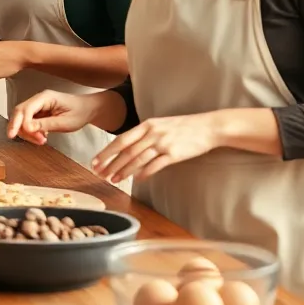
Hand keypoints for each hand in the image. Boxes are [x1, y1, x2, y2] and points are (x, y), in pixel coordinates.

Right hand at [7, 90, 100, 146]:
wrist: (89, 109)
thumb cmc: (80, 112)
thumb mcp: (65, 122)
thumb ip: (46, 124)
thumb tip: (28, 128)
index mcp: (45, 97)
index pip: (25, 109)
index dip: (19, 123)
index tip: (20, 135)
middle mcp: (39, 99)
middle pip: (19, 113)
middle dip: (20, 128)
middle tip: (31, 140)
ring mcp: (38, 106)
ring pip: (22, 119)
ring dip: (27, 132)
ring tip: (41, 140)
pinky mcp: (39, 112)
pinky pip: (28, 122)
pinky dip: (31, 132)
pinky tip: (42, 136)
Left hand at [91, 114, 218, 183]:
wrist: (208, 127)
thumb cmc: (184, 127)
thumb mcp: (161, 125)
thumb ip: (145, 135)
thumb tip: (129, 150)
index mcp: (147, 124)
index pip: (121, 140)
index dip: (106, 152)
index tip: (95, 161)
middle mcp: (153, 133)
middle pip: (126, 151)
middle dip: (111, 164)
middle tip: (100, 174)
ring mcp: (163, 143)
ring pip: (138, 159)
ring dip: (124, 171)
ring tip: (114, 180)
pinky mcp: (174, 154)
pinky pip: (155, 165)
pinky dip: (144, 173)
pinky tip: (137, 179)